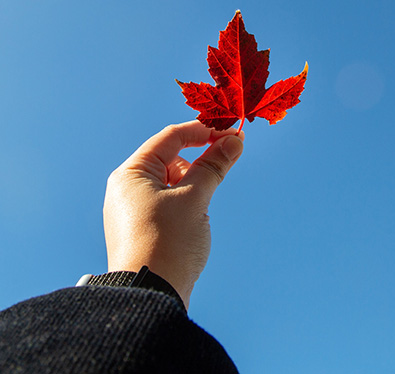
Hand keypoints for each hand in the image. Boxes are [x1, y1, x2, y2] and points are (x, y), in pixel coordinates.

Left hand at [103, 121, 243, 308]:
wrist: (148, 295)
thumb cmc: (167, 242)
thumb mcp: (195, 198)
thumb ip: (214, 165)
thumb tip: (234, 141)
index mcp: (132, 172)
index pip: (171, 137)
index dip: (204, 131)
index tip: (233, 133)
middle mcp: (127, 186)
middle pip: (171, 158)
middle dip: (199, 160)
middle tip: (226, 163)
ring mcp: (133, 208)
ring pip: (172, 181)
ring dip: (194, 184)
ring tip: (201, 207)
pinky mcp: (142, 227)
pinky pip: (168, 201)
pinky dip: (186, 201)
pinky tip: (194, 220)